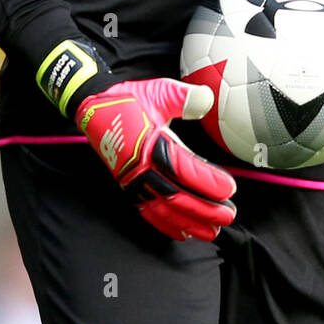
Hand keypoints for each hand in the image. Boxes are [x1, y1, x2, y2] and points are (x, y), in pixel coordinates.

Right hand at [74, 77, 236, 241]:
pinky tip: (183, 233)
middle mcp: (140, 167)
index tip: (229, 188)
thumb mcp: (159, 90)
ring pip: (164, 209)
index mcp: (149, 144)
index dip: (207, 181)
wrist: (94, 108)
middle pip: (176, 196)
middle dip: (204, 210)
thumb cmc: (129, 99)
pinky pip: (147, 212)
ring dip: (189, 222)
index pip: (183, 168)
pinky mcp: (128, 187)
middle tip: (228, 216)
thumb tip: (207, 99)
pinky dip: (166, 225)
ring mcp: (133, 180)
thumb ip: (183, 96)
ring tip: (212, 231)